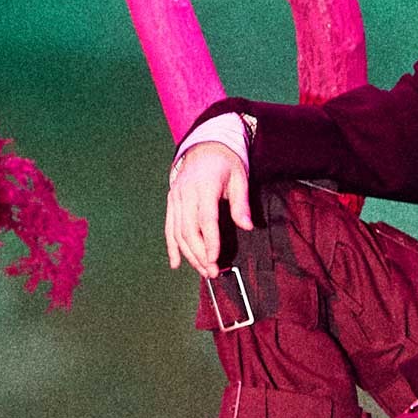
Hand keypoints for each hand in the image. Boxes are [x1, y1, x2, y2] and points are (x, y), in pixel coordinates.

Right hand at [165, 140, 249, 273]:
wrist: (203, 146)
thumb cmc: (225, 163)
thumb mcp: (239, 177)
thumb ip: (241, 204)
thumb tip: (248, 226)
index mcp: (204, 186)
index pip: (206, 219)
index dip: (210, 241)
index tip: (215, 259)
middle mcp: (186, 193)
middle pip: (189, 230)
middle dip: (199, 254)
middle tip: (212, 272)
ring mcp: (175, 197)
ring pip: (178, 232)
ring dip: (189, 254)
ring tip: (203, 270)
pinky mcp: (171, 201)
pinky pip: (169, 228)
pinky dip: (172, 247)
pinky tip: (176, 264)